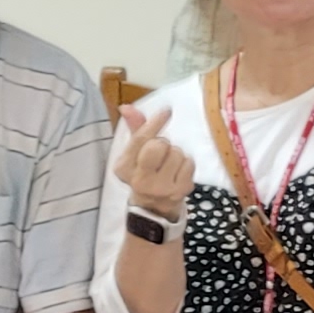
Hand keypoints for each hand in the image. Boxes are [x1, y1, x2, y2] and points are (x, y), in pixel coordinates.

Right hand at [114, 101, 192, 218]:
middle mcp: (140, 180)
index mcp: (123, 167)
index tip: (166, 111)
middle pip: (160, 145)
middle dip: (164, 143)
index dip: (154, 123)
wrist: (154, 205)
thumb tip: (126, 107)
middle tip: (161, 152)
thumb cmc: (145, 172)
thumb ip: (134, 129)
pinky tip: (178, 172)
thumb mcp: (135, 153)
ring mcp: (161, 188)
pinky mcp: (180, 191)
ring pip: (177, 153)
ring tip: (169, 164)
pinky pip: (189, 163)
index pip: (141, 139)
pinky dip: (186, 163)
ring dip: (176, 154)